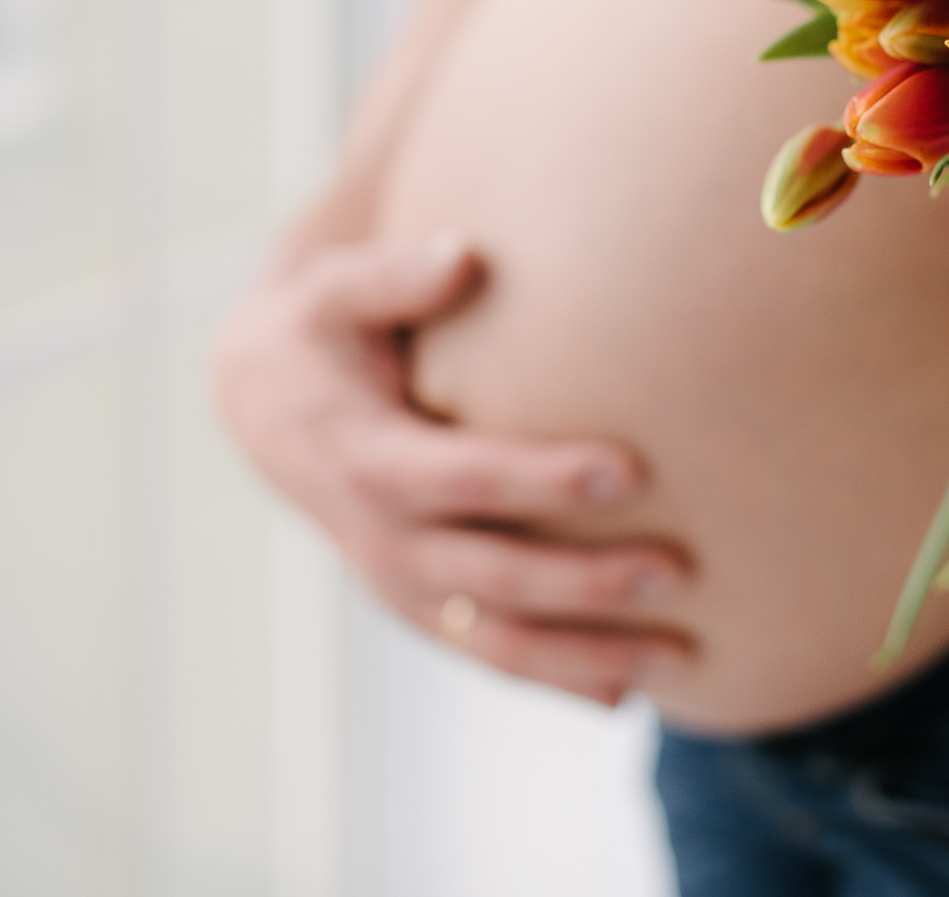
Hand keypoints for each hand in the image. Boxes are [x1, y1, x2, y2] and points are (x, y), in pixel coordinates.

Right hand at [212, 234, 693, 704]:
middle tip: (678, 573)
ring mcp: (401, 583)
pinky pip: (490, 653)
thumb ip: (395, 276)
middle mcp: (381, 537)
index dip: (545, 480)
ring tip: (679, 657)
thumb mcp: (335, 289)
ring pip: (497, 639)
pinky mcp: (422, 606)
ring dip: (587, 655)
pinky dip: (556, 679)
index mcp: (365, 458)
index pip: (466, 478)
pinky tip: (628, 693)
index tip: (631, 472)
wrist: (268, 405)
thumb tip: (462, 256)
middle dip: (587, 583)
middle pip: (494, 576)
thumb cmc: (325, 330)